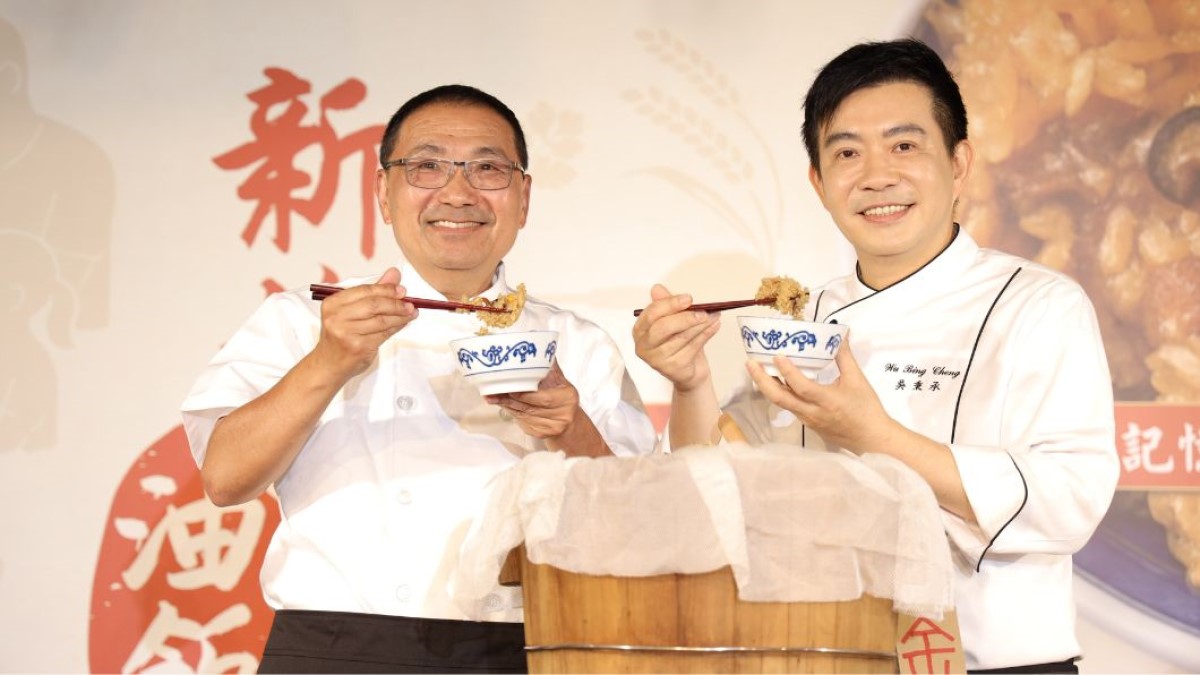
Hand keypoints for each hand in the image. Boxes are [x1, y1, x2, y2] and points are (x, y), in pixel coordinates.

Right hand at [311, 267, 417, 379]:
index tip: (401, 290)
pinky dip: (396, 327)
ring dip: (400, 316)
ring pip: (381, 320)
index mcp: (333, 303)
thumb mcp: (350, 310)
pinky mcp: (358, 347)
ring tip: (411, 313)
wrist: (329, 363)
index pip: (364, 290)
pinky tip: (403, 323)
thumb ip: (373, 291)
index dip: (386, 289)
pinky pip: (383, 334)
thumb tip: (394, 274)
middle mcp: (337, 317)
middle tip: (410, 303)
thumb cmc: (341, 334)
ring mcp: (347, 333)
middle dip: (396, 303)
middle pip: (374, 304)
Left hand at [485, 361, 585, 440]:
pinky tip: (503, 406)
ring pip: (523, 414)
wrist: (570, 424)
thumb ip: (551, 369)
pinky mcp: (540, 434)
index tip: (510, 388)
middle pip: (530, 407)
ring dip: (506, 405)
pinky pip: (522, 422)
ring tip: (491, 398)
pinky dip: (511, 413)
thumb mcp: (561, 382)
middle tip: (493, 392)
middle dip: (510, 399)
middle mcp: (561, 414)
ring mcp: (551, 426)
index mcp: (567, 397)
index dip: (525, 394)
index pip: (544, 397)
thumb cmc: (562, 398)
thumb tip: (543, 348)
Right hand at [632, 284, 720, 390]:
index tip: (688, 299)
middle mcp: (644, 346)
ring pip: (681, 337)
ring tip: (713, 315)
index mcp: (640, 330)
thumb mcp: (672, 320)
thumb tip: (657, 288)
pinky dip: (706, 335)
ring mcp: (657, 359)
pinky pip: (692, 348)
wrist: (688, 369)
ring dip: (700, 325)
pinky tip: (714, 326)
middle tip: (703, 311)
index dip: (670, 304)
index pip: (652, 313)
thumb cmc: (677, 342)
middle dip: (685, 317)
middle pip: (664, 327)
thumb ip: (665, 305)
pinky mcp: (672, 368)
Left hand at [745, 331, 897, 453]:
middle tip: (750, 362)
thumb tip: (841, 335)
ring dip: (767, 386)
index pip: (801, 386)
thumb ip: (845, 357)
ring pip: (781, 403)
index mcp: (827, 401)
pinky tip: (774, 381)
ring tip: (756, 369)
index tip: (777, 356)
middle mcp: (812, 412)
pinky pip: (788, 407)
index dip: (788, 372)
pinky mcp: (807, 424)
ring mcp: (807, 420)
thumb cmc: (866, 409)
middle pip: (779, 398)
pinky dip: (778, 393)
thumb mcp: (857, 380)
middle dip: (761, 380)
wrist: (871, 439)